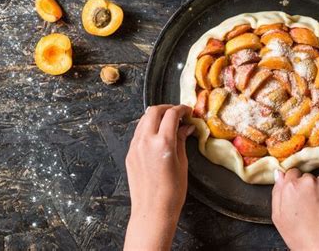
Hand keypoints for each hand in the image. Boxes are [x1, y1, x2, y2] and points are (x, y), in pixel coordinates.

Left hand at [124, 104, 193, 250]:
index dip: (181, 109)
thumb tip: (186, 126)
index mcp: (162, 142)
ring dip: (156, 116)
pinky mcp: (130, 154)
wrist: (152, 211)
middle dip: (167, 108)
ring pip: (143, 120)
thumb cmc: (172, 192)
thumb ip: (181, 140)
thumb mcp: (182, 163)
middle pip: (153, 111)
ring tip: (168, 122)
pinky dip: (148, 127)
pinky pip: (138, 133)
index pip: (171, 114)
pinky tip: (157, 135)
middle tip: (178, 113)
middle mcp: (146, 141)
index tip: (188, 111)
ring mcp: (135, 146)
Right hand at [272, 169, 318, 250]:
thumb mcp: (278, 217)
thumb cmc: (300, 236)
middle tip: (311, 207)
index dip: (295, 185)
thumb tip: (279, 174)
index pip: (292, 173)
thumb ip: (277, 191)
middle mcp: (308, 180)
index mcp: (290, 185)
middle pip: (308, 178)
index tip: (299, 195)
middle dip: (309, 188)